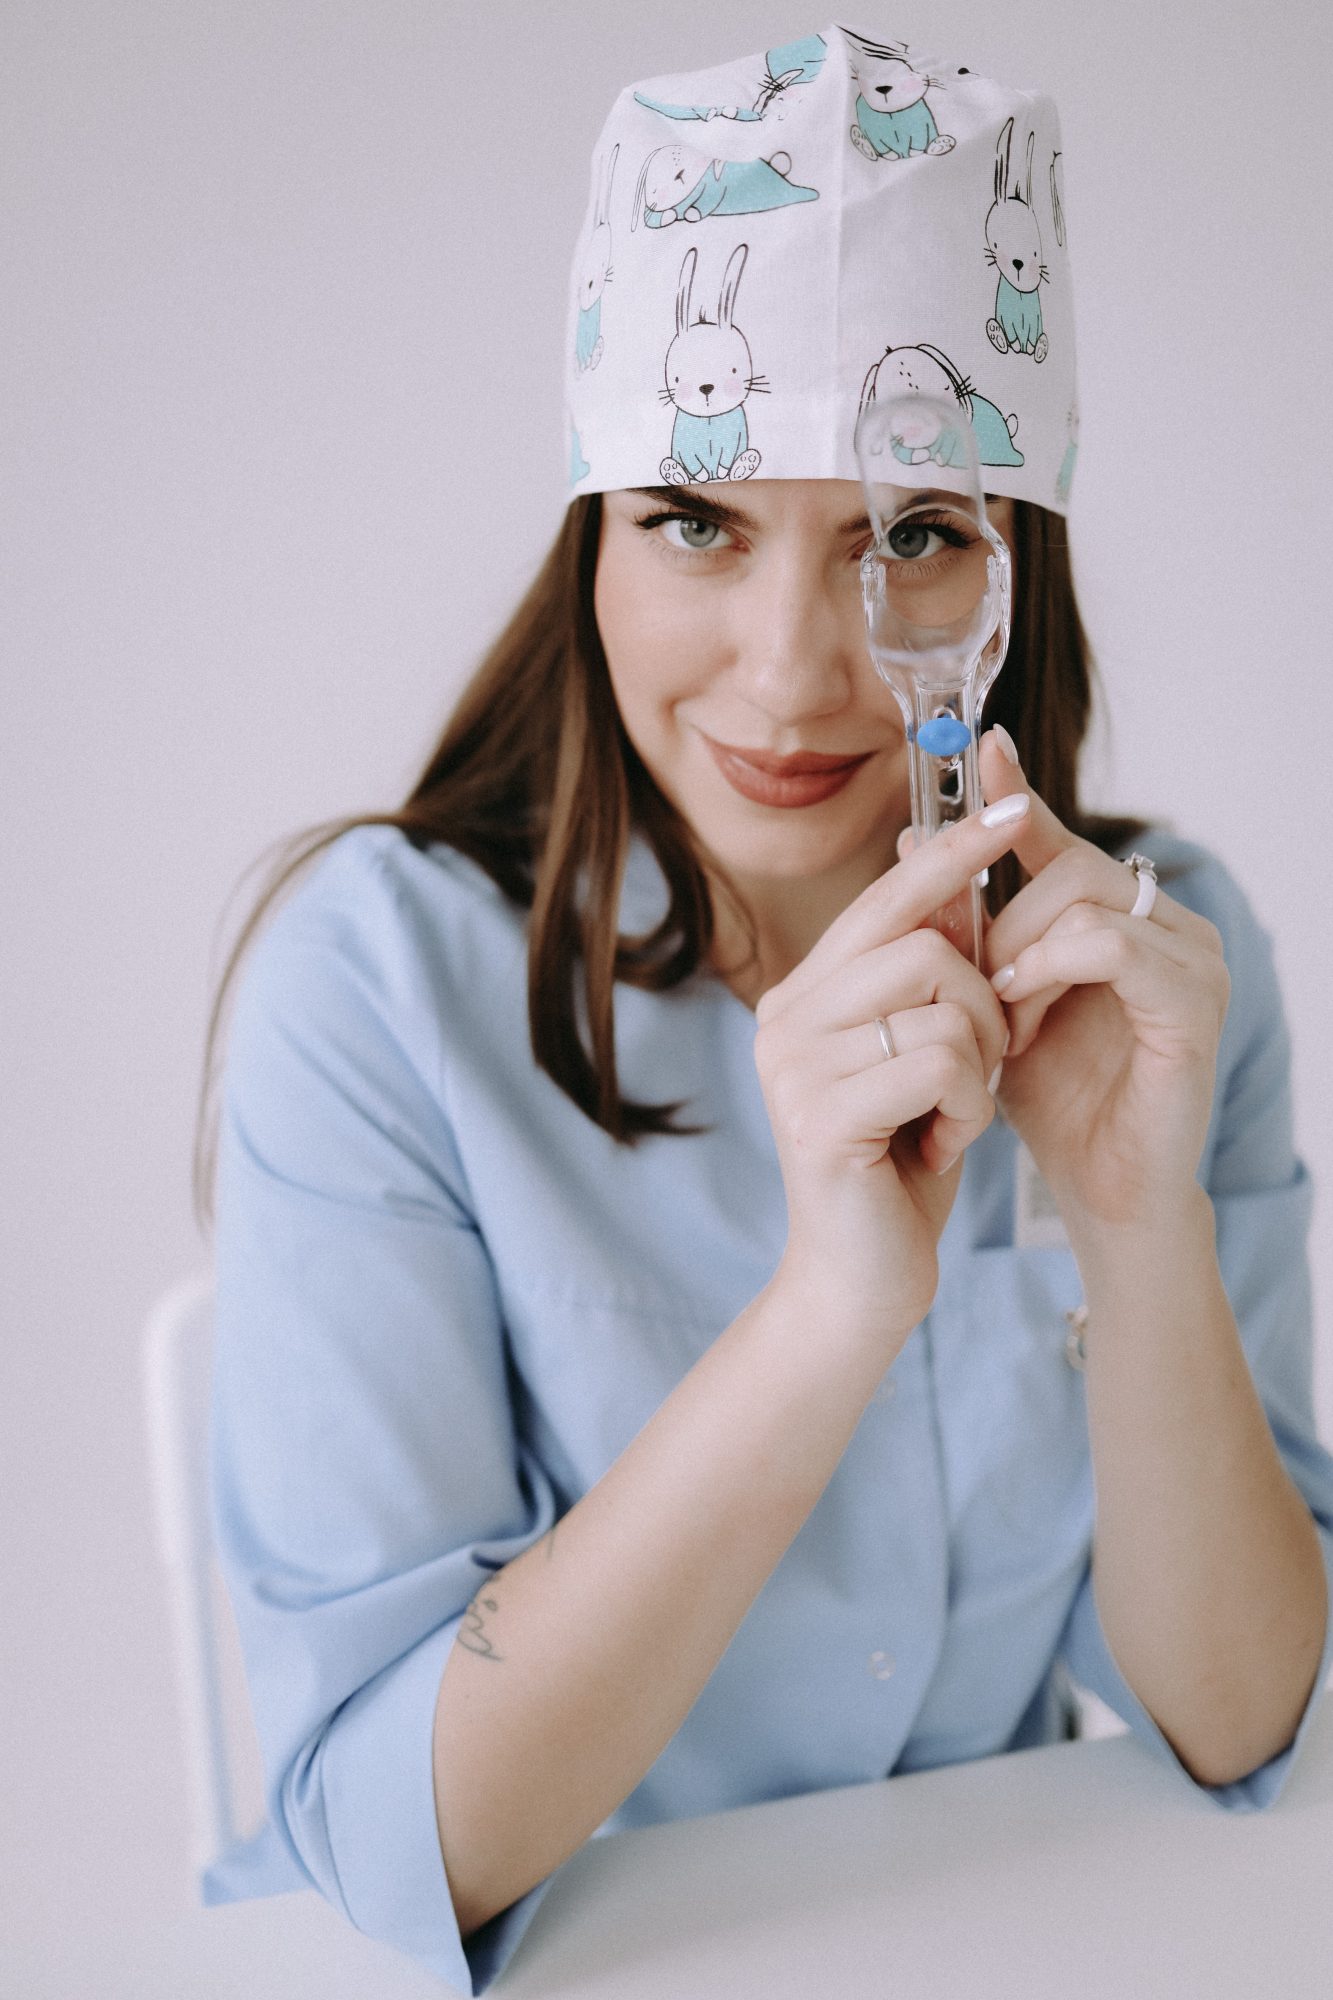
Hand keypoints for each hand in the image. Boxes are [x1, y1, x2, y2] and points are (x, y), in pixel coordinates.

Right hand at [756, 800, 1021, 1344]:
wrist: (859, 1281)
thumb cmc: (898, 1162)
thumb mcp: (926, 1052)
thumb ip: (932, 971)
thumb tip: (955, 865)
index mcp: (806, 992)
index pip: (889, 896)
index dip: (955, 853)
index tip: (1018, 811)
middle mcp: (785, 1016)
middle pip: (926, 944)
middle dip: (986, 1005)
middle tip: (980, 1066)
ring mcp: (793, 1064)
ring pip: (941, 1003)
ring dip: (978, 1065)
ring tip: (951, 1115)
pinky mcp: (818, 1114)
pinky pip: (939, 1064)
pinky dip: (966, 1108)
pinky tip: (939, 1147)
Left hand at [964, 731, 1228, 1234]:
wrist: (1099, 1190)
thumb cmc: (1053, 1100)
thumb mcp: (995, 999)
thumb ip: (968, 925)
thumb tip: (909, 840)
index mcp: (1123, 918)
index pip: (1062, 838)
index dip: (1016, 799)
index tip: (979, 748)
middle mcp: (1169, 926)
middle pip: (1069, 866)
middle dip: (1003, 924)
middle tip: (978, 992)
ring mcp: (1192, 961)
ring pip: (1084, 899)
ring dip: (1021, 956)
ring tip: (1002, 1022)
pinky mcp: (1194, 1004)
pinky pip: (1111, 945)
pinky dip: (1052, 969)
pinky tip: (1022, 1016)